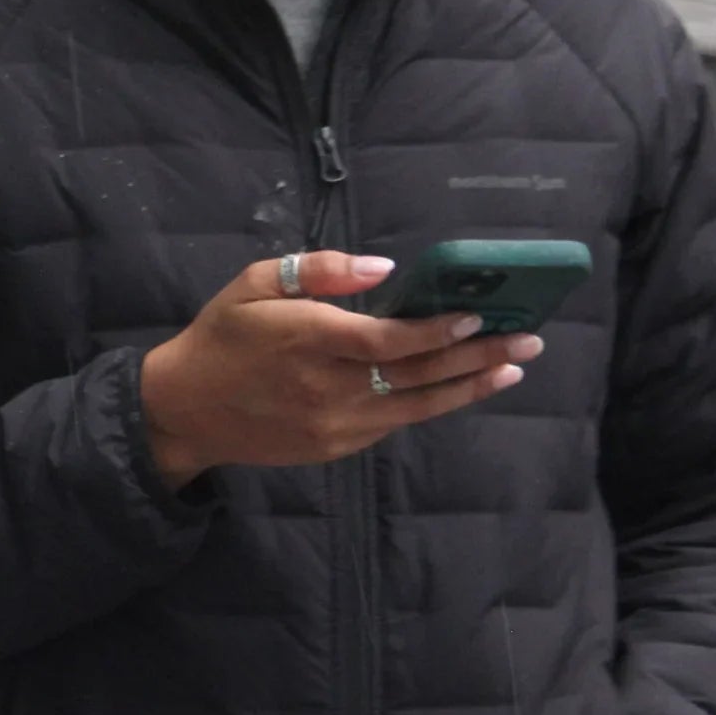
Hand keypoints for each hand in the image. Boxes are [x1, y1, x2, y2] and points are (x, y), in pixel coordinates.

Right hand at [138, 249, 540, 490]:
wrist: (187, 407)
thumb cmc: (223, 334)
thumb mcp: (255, 283)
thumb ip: (319, 270)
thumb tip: (385, 268)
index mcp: (307, 339)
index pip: (388, 339)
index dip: (438, 330)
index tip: (479, 315)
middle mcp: (328, 387)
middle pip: (418, 374)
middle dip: (478, 357)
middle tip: (528, 341)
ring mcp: (335, 424)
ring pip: (418, 405)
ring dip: (469, 386)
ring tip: (512, 369)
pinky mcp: (337, 447)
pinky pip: (395, 422)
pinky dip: (433, 404)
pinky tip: (459, 388)